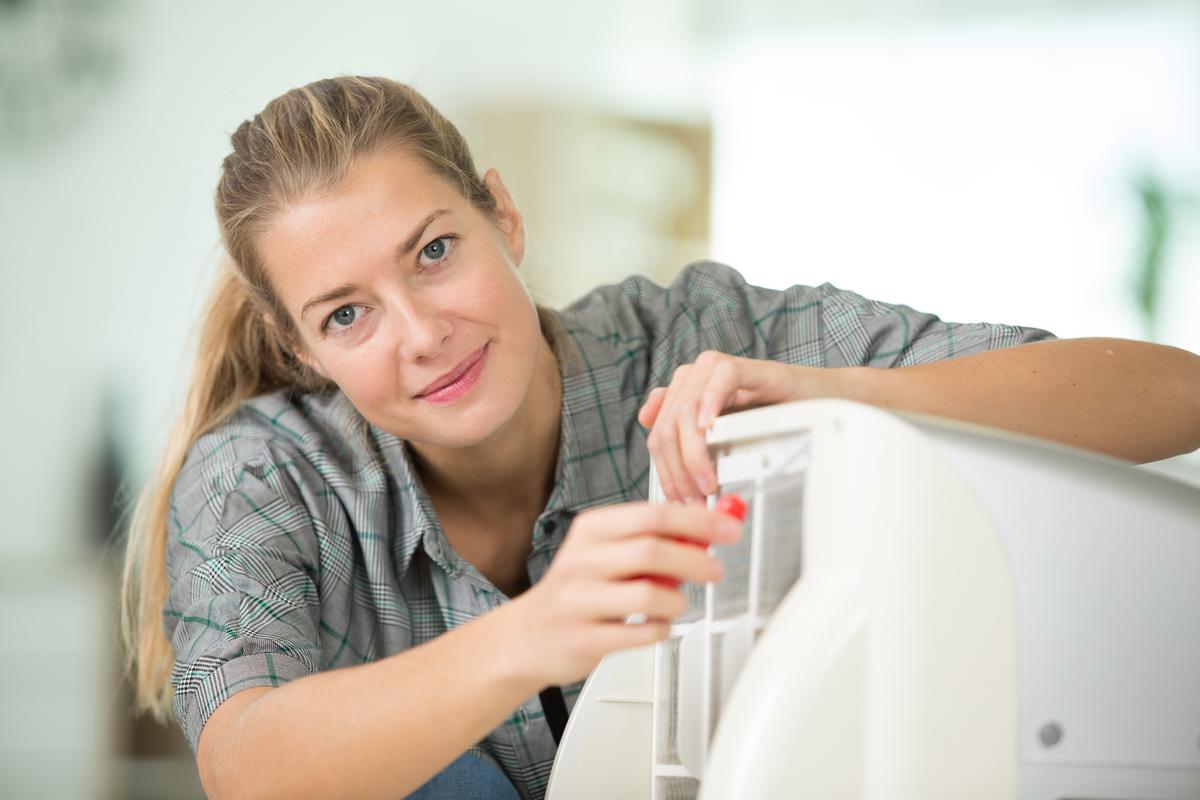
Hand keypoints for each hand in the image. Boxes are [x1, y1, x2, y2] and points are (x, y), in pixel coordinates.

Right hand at [510, 502, 742, 686]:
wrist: (526, 637)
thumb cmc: (575, 592)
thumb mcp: (603, 554)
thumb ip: (649, 543)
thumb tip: (704, 536)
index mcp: (591, 530)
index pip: (652, 515)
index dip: (697, 521)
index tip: (726, 528)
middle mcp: (581, 560)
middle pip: (651, 550)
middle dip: (695, 560)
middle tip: (715, 569)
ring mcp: (579, 600)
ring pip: (648, 594)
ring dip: (677, 601)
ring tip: (677, 603)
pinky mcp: (583, 638)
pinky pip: (639, 633)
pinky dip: (660, 629)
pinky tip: (657, 626)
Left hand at [638, 350, 803, 502]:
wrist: (808, 397)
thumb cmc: (766, 414)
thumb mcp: (720, 433)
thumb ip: (684, 435)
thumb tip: (646, 425)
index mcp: (681, 393)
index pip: (658, 437)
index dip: (666, 473)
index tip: (681, 503)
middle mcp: (692, 377)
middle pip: (668, 428)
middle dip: (679, 470)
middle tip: (698, 499)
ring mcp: (714, 369)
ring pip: (687, 411)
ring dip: (694, 452)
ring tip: (708, 481)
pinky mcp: (741, 365)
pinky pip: (720, 380)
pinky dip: (711, 403)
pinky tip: (711, 426)